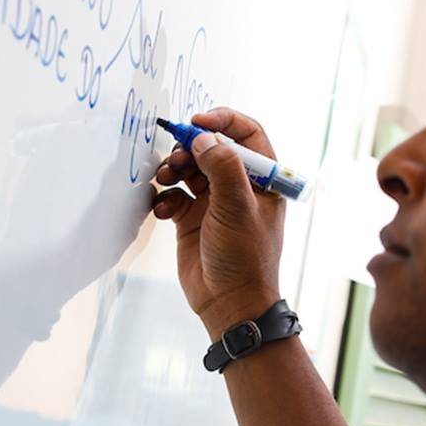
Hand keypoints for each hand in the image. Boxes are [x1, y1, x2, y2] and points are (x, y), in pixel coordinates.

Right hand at [153, 108, 285, 339]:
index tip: (197, 121)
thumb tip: (204, 138)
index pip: (247, 134)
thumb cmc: (245, 259)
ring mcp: (214, 202)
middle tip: (176, 156)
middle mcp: (238, 186)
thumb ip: (222, 167)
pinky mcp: (192, 218)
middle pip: (212, 147)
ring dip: (174, 168)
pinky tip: (163, 209)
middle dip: (190, 147)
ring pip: (190, 168)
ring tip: (165, 178)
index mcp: (262, 179)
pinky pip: (174, 194)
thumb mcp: (237, 208)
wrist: (228, 305)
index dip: (223, 120)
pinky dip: (165, 196)